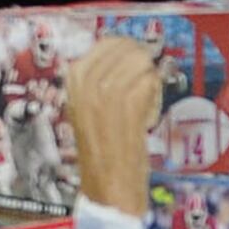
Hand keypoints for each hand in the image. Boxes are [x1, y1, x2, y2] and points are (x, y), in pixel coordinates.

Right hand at [65, 38, 163, 214]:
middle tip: (141, 94)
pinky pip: (151, 82)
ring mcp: (105, 91)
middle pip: (129, 49)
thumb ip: (101, 80)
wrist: (107, 186)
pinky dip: (155, 98)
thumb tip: (128, 53)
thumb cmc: (104, 151)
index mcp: (73, 78)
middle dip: (143, 67)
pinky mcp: (127, 104)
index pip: (110, 43)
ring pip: (142, 63)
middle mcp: (86, 81)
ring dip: (150, 85)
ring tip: (141, 109)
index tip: (134, 75)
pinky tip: (145, 118)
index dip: (131, 55)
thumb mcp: (90, 108)